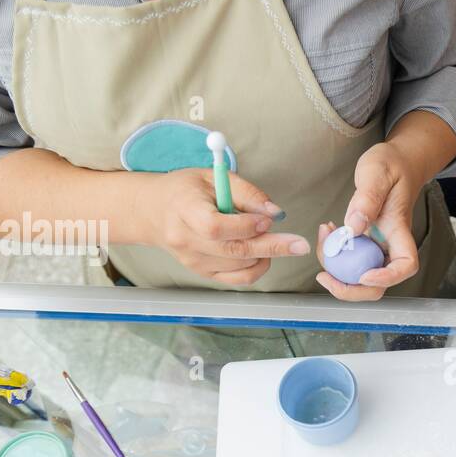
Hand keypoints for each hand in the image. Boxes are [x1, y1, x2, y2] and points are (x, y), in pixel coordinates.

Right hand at [140, 169, 308, 284]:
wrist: (155, 212)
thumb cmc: (187, 190)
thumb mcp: (214, 177)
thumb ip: (246, 192)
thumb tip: (275, 213)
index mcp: (184, 210)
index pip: (215, 227)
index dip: (245, 226)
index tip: (267, 220)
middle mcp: (185, 240)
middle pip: (233, 252)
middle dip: (272, 247)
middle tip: (300, 244)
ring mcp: (193, 262)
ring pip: (240, 267)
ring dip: (265, 254)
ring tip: (270, 237)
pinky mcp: (202, 274)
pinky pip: (238, 279)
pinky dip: (257, 268)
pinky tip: (263, 254)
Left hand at [316, 142, 423, 300]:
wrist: (397, 163)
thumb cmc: (392, 165)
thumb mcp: (378, 172)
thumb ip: (367, 198)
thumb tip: (353, 226)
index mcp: (400, 230)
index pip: (405, 265)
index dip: (387, 278)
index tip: (365, 275)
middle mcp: (390, 245)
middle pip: (380, 285)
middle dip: (352, 290)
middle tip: (325, 277)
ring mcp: (376, 247)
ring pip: (360, 278)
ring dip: (336, 274)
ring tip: (323, 243)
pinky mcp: (363, 244)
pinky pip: (348, 262)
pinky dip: (333, 257)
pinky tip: (326, 234)